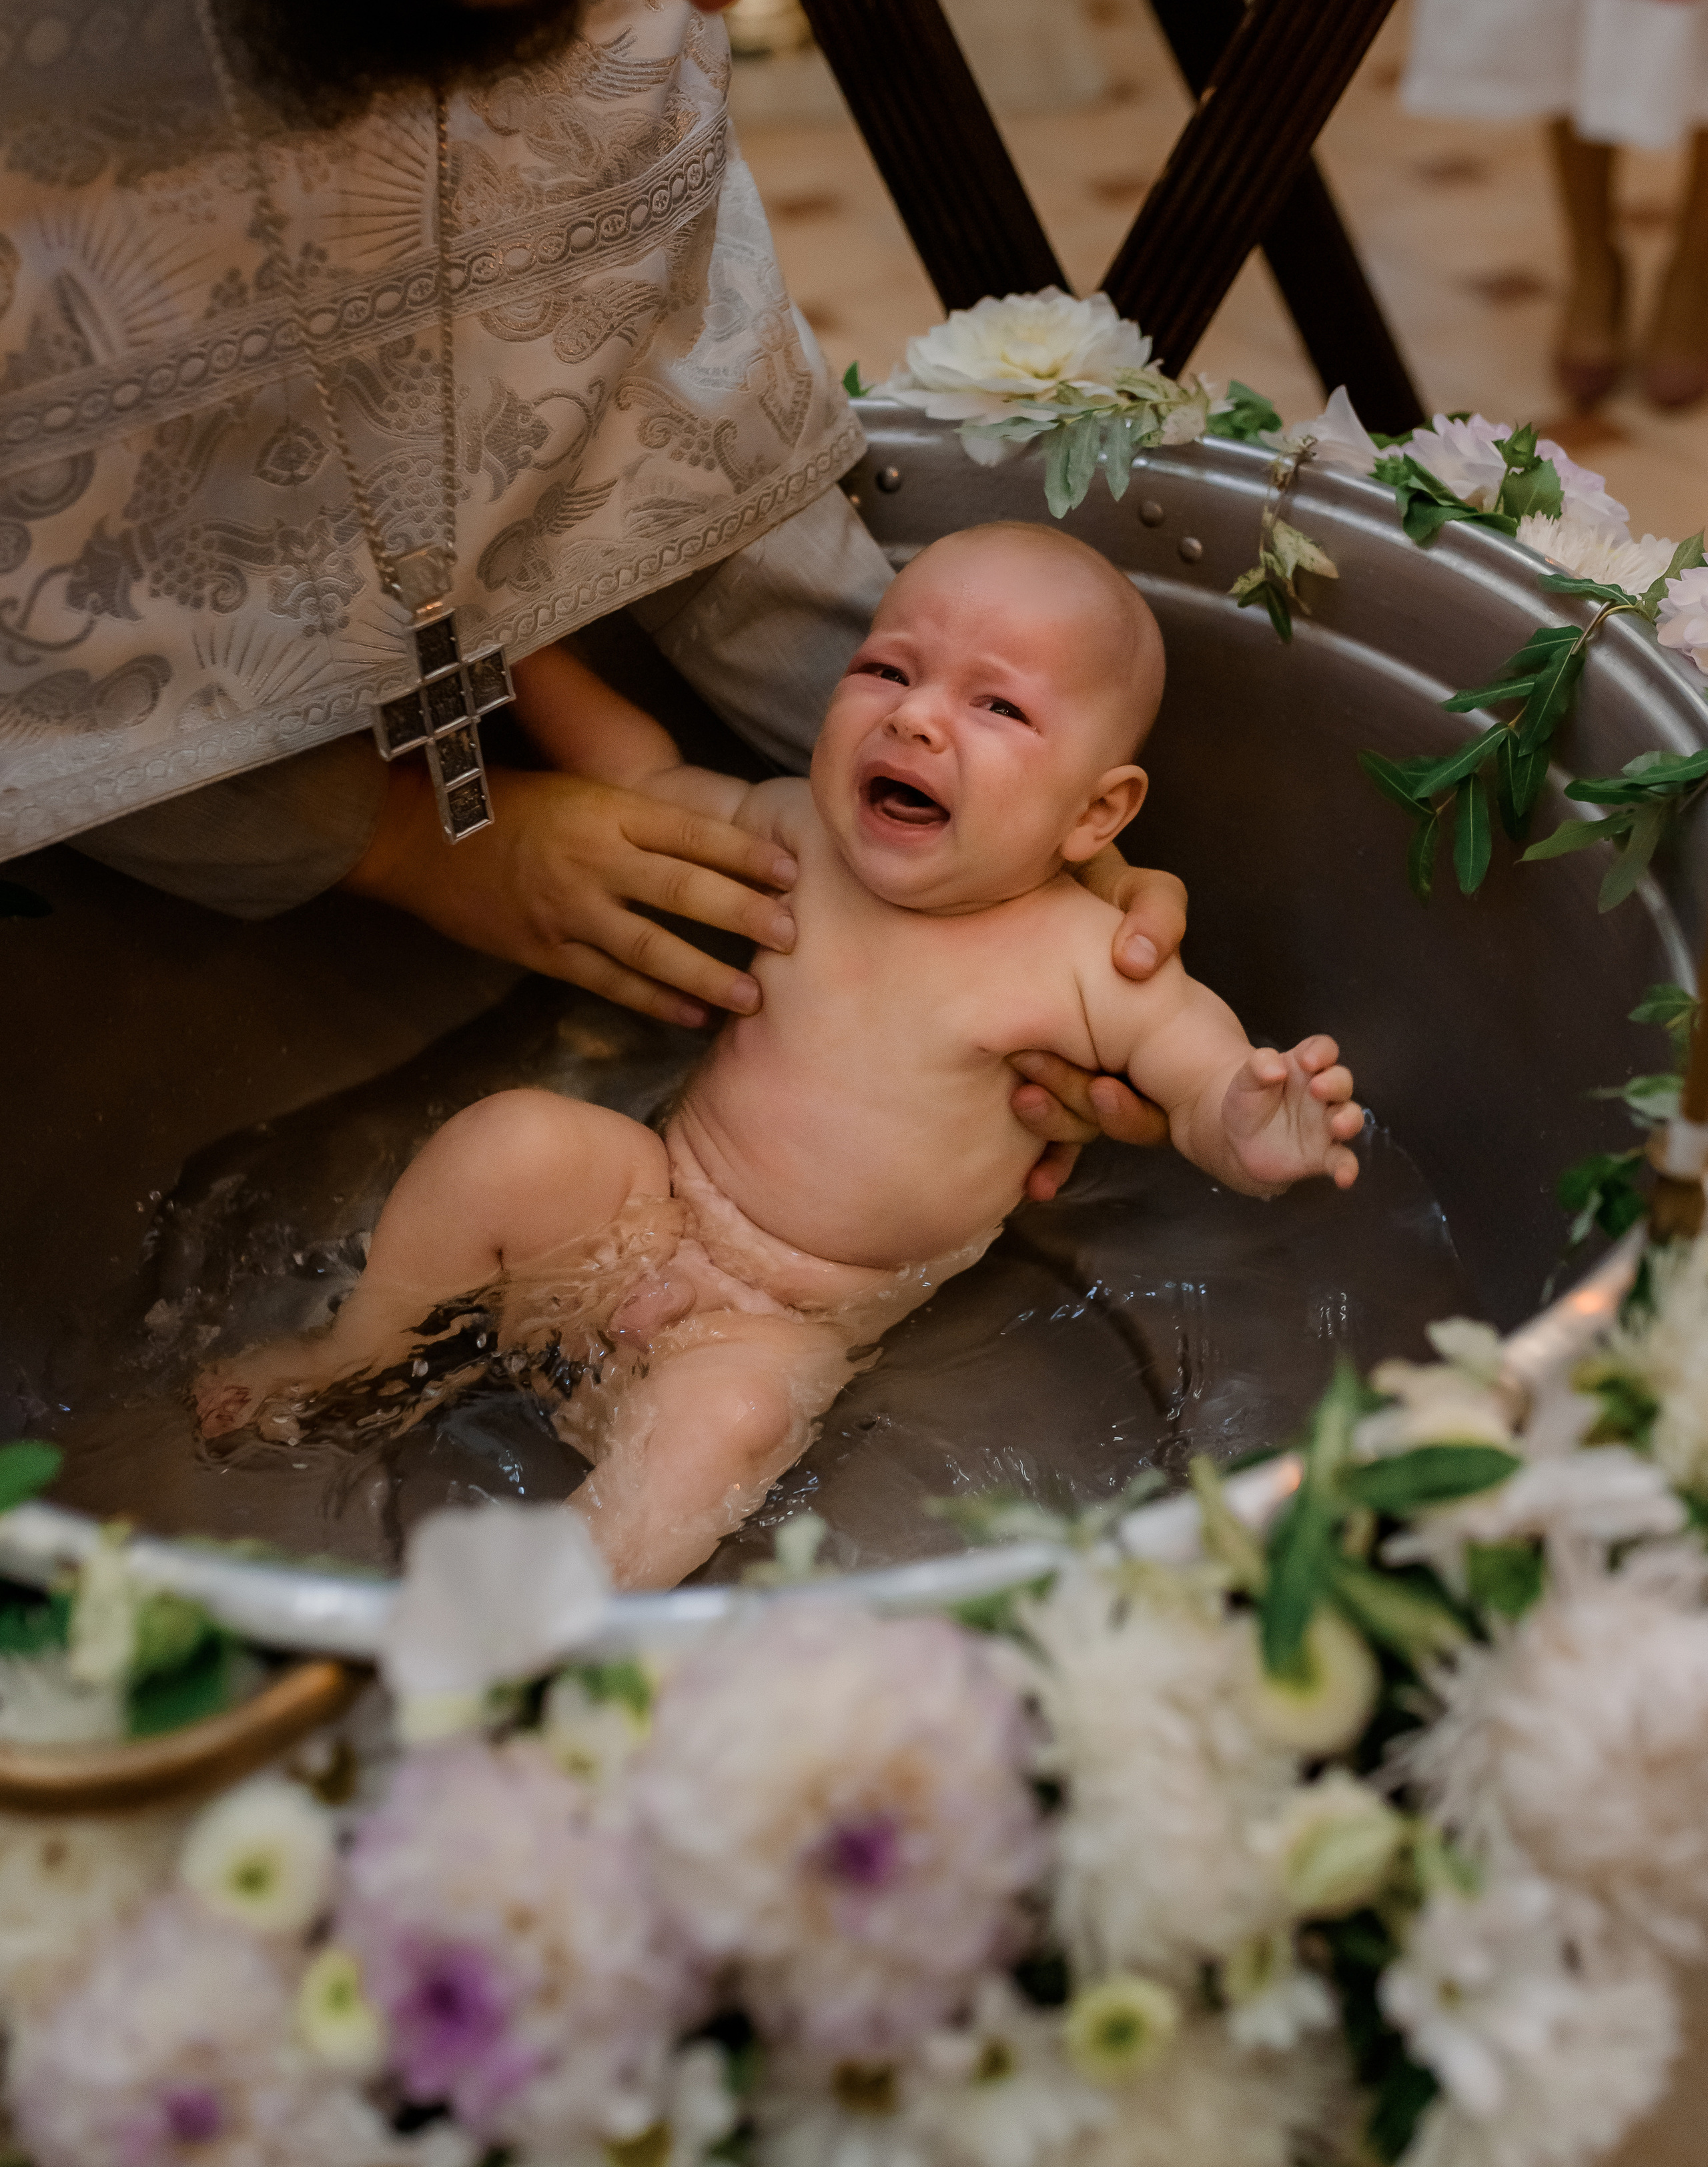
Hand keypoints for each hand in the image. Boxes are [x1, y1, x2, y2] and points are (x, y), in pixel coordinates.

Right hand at [343, 762, 796, 1026]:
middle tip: (791, 935)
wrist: (419, 837)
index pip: (692, 833)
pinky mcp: (544, 951)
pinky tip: (692, 1016)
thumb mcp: (580, 788)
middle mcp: (593, 859)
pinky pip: (609, 982)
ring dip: (705, 974)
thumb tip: (714, 842)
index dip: (745, 853)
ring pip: (650, 947)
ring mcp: (568, 910)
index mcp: (607, 810)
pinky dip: (654, 1002)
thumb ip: (640, 816)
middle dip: (742, 914)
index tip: (793, 870)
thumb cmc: (510, 805)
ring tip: (752, 995)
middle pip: (682, 890)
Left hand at [1007, 859, 1188, 1200]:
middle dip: (1081, 1108)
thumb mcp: (1136, 892)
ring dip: (1057, 1128)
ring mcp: (1086, 1070)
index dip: (1136, 1105)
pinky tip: (1031, 1183)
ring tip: (1022, 1100)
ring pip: (1083, 1125)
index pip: (1166, 1092)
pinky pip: (1051, 1138)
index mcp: (1159, 1028)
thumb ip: (1155, 915)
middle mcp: (1129, 1060)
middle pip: (1123, 1116)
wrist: (1030, 887)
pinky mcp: (1044, 1077)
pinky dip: (1044, 1162)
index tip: (1102, 1088)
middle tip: (1035, 1079)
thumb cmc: (1097, 886)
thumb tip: (1139, 961)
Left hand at [1223, 1035, 1362, 1192]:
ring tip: (1338, 1125)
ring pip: (1350, 1116)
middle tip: (1318, 1088)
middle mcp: (1322, 1093)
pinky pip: (1342, 1159)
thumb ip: (1258, 1066)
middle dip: (1335, 1083)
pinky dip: (1347, 1168)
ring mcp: (1326, 1124)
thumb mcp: (1245, 1080)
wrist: (1238, 1142)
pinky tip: (1344, 1178)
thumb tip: (1275, 1067)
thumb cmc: (1247, 1102)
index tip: (1308, 1061)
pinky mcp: (1324, 1154)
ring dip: (1349, 1119)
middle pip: (1341, 1080)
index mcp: (1304, 1067)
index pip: (1324, 1049)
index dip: (1322, 1052)